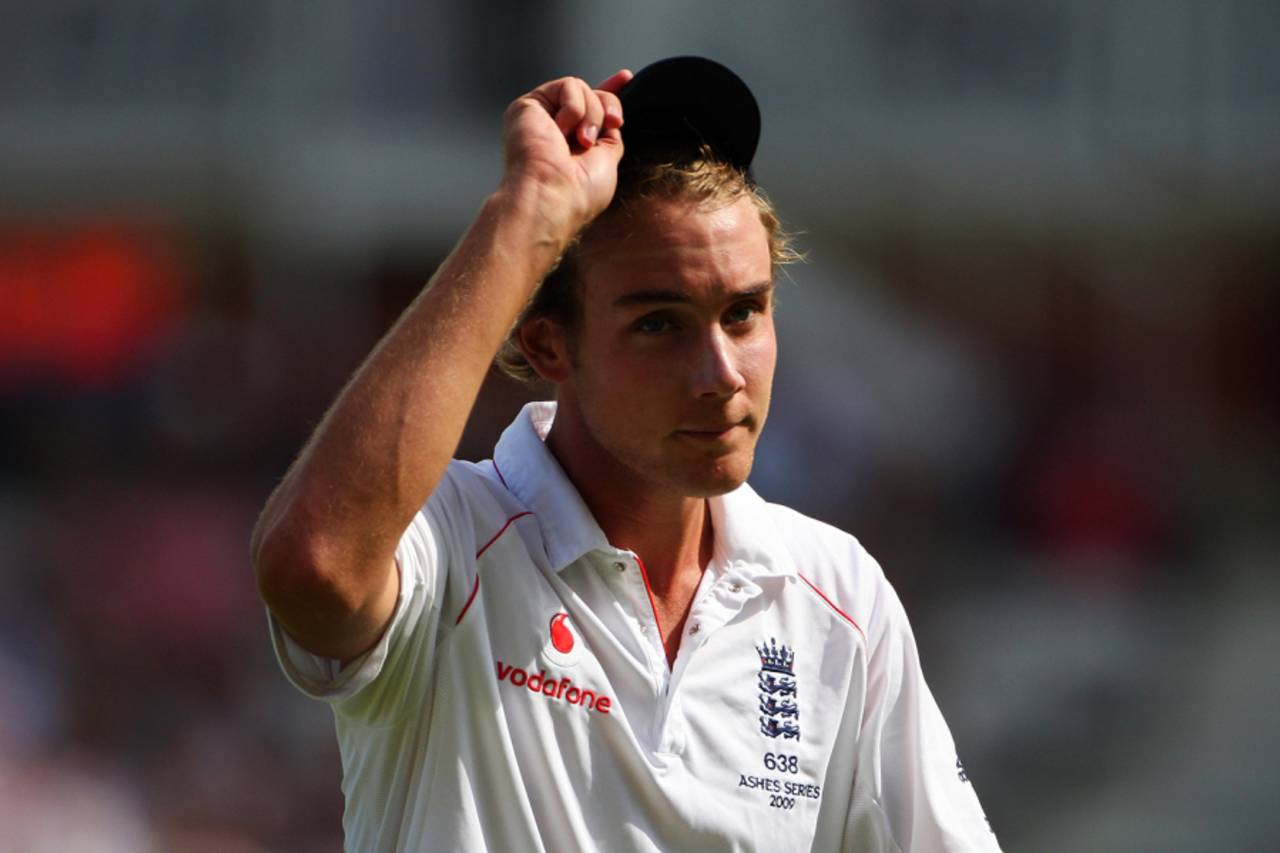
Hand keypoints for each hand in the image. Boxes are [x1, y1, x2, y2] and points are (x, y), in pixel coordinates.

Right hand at [500, 69, 632, 243]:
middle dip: (608, 107)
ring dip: (592, 114)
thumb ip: (608, 138)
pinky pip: (568, 86)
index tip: (626, 76)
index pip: (591, 108)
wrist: (552, 196)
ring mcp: (540, 117)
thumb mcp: (606, 163)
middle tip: (612, 125)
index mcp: (572, 144)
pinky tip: (561, 131)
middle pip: (592, 94)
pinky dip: (574, 107)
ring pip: (581, 88)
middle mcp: (554, 129)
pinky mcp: (527, 106)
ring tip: (581, 140)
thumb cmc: (579, 193)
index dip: (609, 90)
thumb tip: (609, 119)